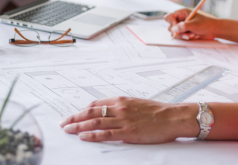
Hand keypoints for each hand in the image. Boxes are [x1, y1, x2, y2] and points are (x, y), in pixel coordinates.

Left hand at [59, 97, 197, 143]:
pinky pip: (105, 134)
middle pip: (91, 113)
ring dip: (78, 126)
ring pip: (94, 123)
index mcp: (122, 100)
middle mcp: (120, 108)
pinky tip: (83, 136)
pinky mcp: (127, 132)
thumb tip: (111, 113)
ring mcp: (123, 120)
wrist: (173, 117)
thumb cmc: (158, 112)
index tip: (74, 115)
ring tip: (67, 130)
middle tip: (63, 123)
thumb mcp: (138, 104)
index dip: (82, 110)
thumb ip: (123, 107)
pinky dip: (92, 135)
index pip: (96, 104)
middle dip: (75, 118)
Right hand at [164, 8, 218, 39]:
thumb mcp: (195, 24)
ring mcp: (182, 26)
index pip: (170, 16)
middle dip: (178, 31)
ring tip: (192, 35)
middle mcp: (181, 19)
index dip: (171, 22)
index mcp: (183, 13)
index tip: (176, 28)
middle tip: (187, 34)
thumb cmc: (206, 24)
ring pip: (174, 32)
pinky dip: (185, 37)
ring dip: (182, 35)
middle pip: (171, 26)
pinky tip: (193, 36)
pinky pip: (179, 36)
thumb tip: (174, 29)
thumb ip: (184, 26)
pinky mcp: (185, 32)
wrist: (215, 30)